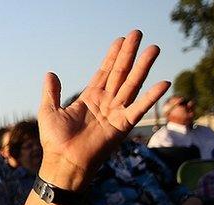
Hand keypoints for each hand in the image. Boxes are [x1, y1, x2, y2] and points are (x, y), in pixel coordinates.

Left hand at [38, 30, 168, 189]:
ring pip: (131, 84)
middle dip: (129, 54)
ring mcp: (115, 113)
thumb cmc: (55, 141)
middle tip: (138, 34)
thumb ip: (51, 92)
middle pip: (120, 73)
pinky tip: (163, 83)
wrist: (64, 162)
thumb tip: (50, 73)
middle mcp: (105, 103)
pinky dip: (151, 97)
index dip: (112, 56)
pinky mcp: (122, 125)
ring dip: (143, 66)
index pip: (104, 72)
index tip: (121, 40)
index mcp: (90, 98)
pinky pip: (139, 108)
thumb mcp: (49, 111)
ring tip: (153, 49)